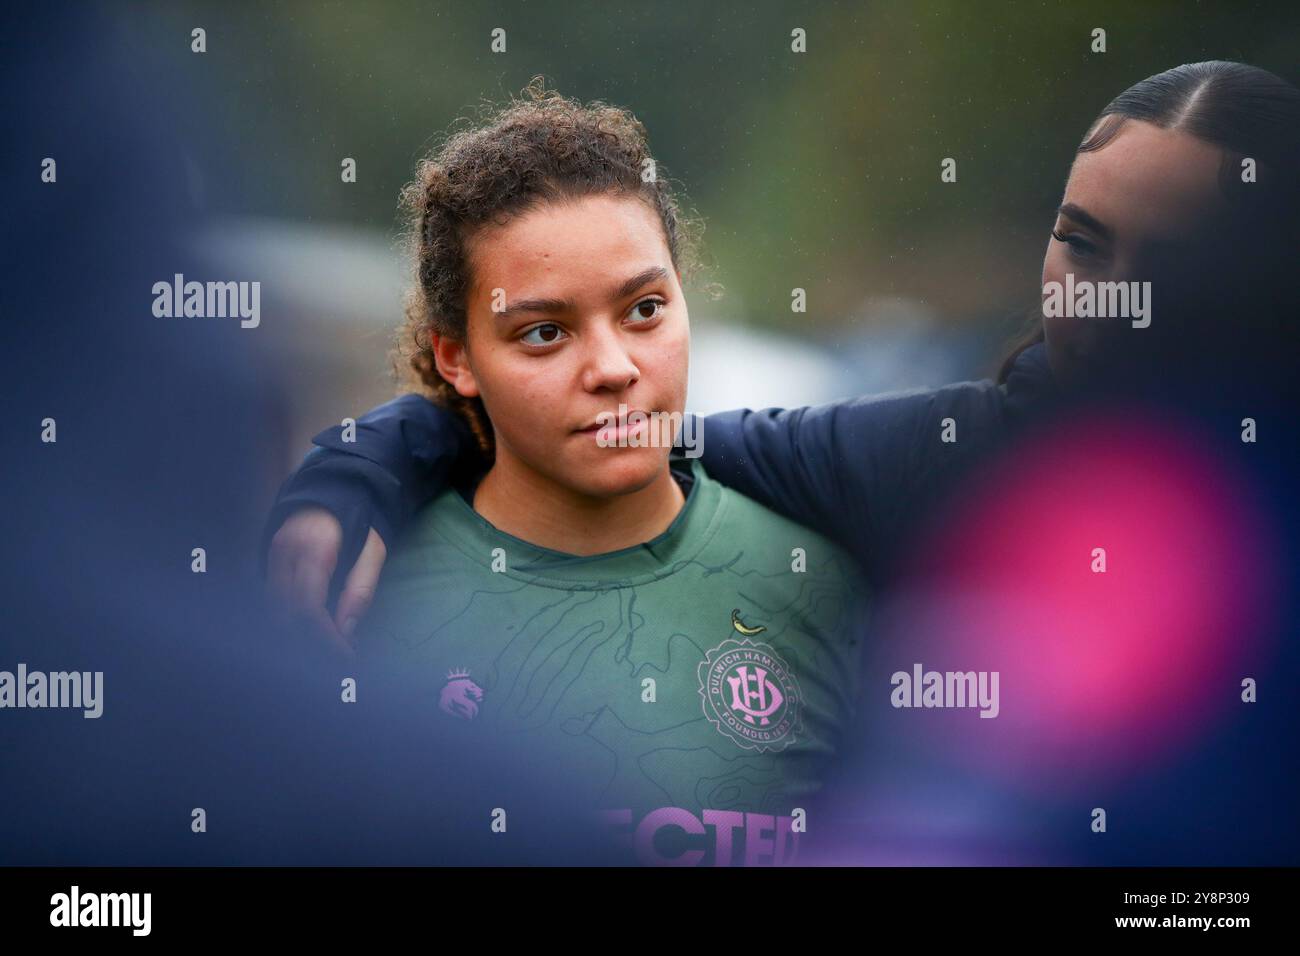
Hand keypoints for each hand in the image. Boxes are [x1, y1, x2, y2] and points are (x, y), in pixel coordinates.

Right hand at [266, 506, 386, 654]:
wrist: (335, 489)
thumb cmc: (360, 520)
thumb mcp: (373, 552)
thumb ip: (360, 590)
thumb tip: (346, 633)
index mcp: (313, 549)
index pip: (308, 606)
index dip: (324, 637)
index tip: (344, 657)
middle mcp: (284, 554)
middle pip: (286, 613)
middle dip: (311, 642)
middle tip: (338, 659)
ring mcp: (272, 558)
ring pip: (275, 611)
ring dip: (300, 634)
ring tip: (329, 647)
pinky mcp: (269, 563)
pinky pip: (275, 601)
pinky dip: (292, 620)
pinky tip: (314, 630)